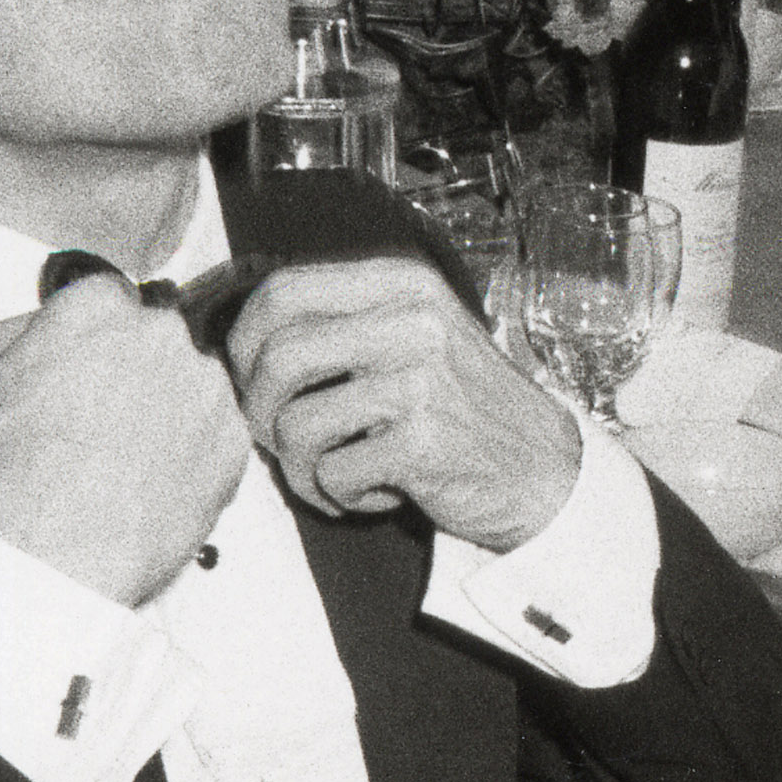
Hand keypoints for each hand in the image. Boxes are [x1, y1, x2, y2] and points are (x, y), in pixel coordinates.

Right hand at [0, 272, 250, 606]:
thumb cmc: (3, 474)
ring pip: (191, 388)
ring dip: (169, 413)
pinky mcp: (234, 441)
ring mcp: (206, 388)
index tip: (82, 373)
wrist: (53, 555)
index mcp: (97, 309)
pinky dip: (195, 457)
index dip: (91, 340)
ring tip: (128, 465)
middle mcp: (162, 335)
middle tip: (102, 426)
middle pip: (154, 342)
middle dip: (133, 373)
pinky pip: (217, 437)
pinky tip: (156, 486)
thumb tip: (39, 324)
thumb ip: (11, 336)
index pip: (107, 299)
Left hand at [227, 257, 581, 549]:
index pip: (284, 291)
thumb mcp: (415, 334)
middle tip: (279, 437)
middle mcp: (413, 321)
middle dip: (260, 410)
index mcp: (403, 284)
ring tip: (335, 473)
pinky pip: (332, 475)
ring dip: (300, 467)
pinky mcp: (423, 441)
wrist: (541, 467)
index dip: (245, 340)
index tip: (249, 377)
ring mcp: (421, 380)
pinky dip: (339, 497)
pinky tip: (374, 492)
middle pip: (277, 357)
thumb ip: (346, 321)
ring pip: (295, 425)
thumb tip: (241, 341)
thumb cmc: (462, 406)